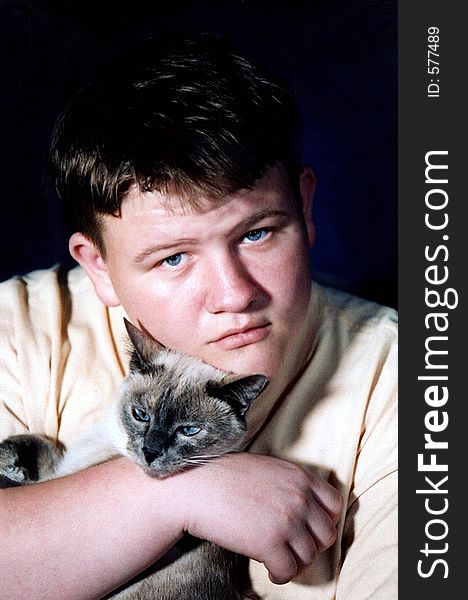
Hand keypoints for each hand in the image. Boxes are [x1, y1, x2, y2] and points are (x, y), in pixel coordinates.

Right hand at [172, 452, 341, 583]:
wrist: (196, 487)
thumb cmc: (225, 476)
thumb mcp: (267, 468)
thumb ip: (289, 484)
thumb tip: (303, 506)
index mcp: (299, 476)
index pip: (334, 504)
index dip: (325, 520)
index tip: (310, 529)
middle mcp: (299, 497)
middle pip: (326, 534)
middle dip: (311, 545)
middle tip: (293, 548)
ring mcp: (287, 520)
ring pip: (309, 556)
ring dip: (294, 562)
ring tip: (277, 560)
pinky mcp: (270, 543)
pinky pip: (288, 571)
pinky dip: (281, 575)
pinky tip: (269, 569)